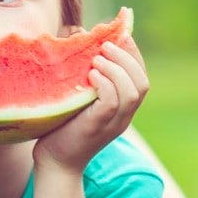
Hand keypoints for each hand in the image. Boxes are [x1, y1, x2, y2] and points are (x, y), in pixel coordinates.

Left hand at [33, 36, 148, 172]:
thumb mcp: (78, 96)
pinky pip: (112, 103)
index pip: (141, 78)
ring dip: (116, 69)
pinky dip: (105, 84)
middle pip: (142, 83)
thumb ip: (85, 72)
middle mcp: (124, 117)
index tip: (121, 34)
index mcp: (123, 108)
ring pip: (132, 93)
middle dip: (127, 58)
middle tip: (105, 45)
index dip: (134, 54)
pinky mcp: (98, 127)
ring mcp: (113, 124)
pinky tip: (91, 75)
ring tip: (97, 58)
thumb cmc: (62, 126)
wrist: (55, 163)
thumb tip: (80, 34)